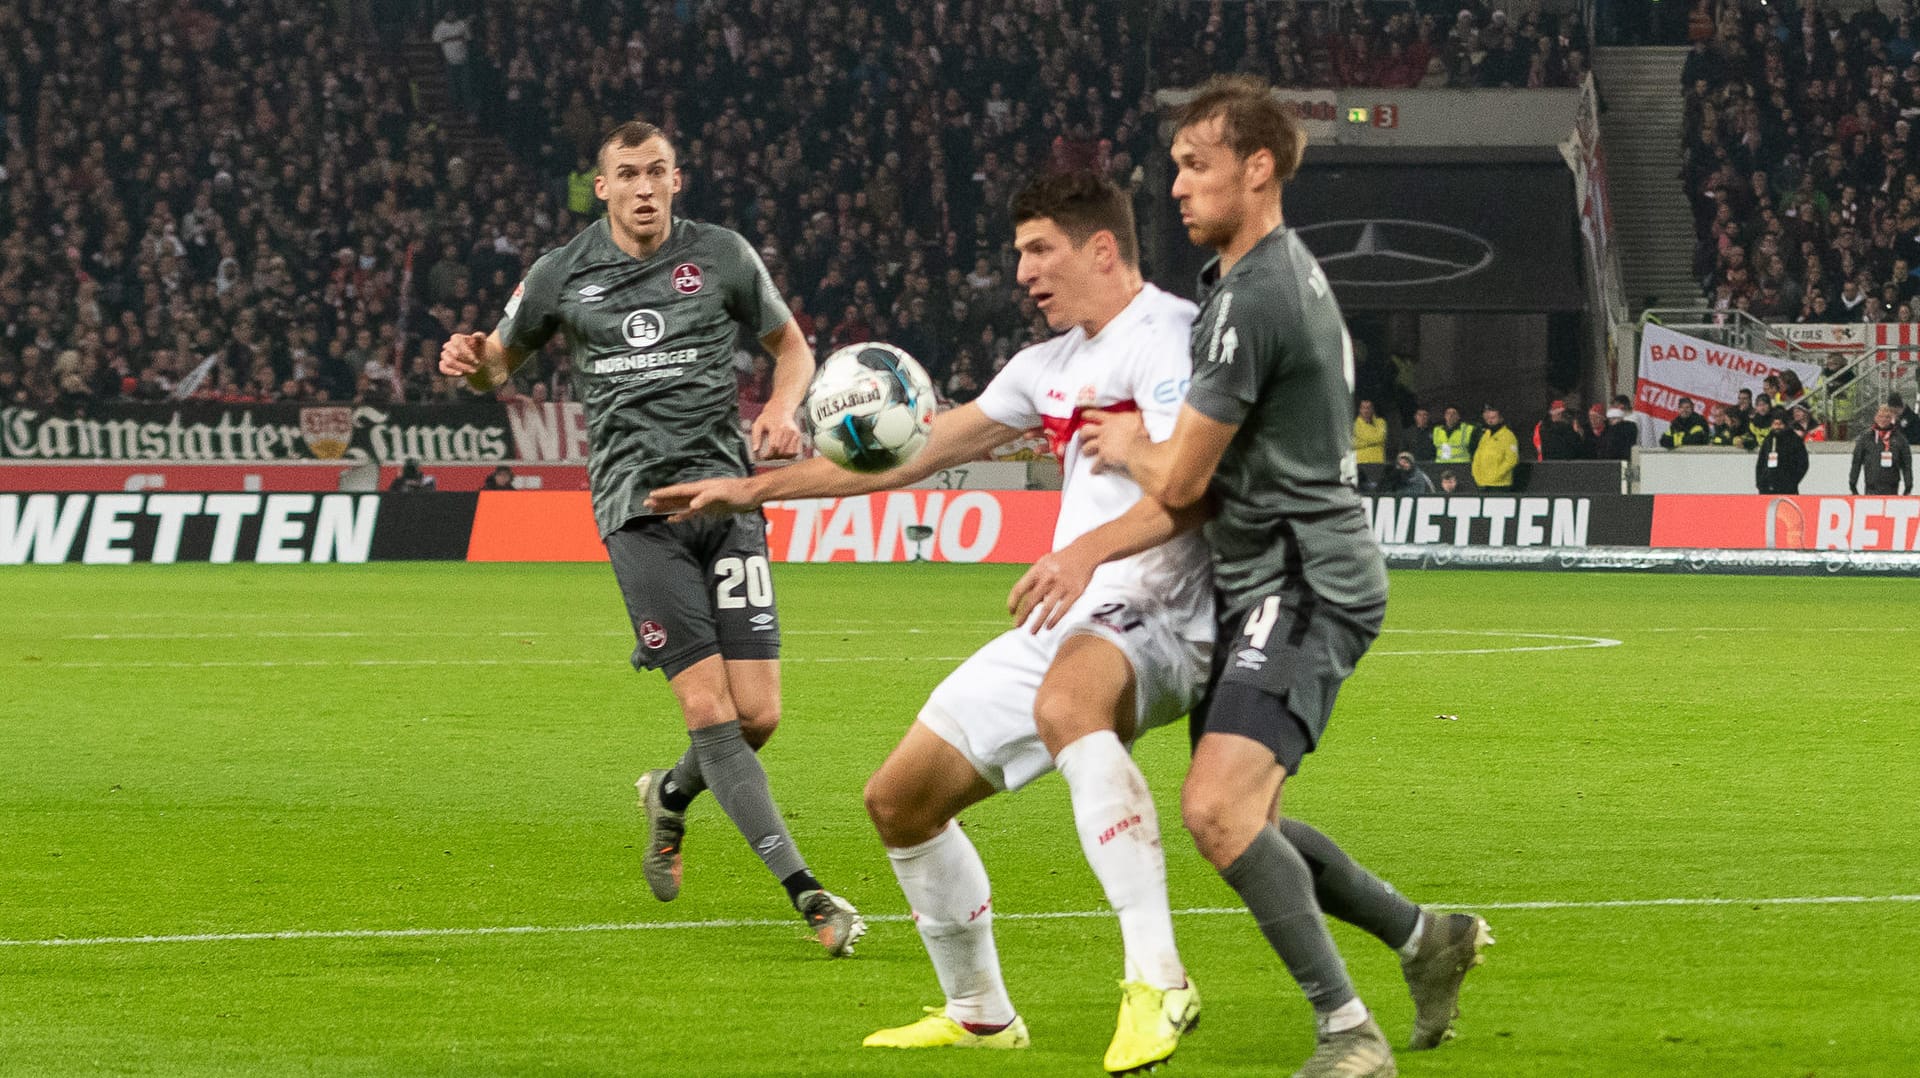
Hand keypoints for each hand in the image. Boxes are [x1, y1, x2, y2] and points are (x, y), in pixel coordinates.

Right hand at [439, 332, 488, 377]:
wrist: (477, 359)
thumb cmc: (479, 349)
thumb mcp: (482, 343)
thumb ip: (480, 336)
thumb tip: (476, 335)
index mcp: (456, 338)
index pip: (457, 343)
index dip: (466, 352)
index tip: (476, 360)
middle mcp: (448, 346)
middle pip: (453, 354)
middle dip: (465, 362)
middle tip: (476, 367)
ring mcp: (445, 355)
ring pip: (448, 362)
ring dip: (461, 368)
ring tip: (473, 371)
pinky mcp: (444, 364)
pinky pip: (443, 368)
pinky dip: (450, 372)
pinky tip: (460, 374)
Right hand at [645, 477, 759, 521]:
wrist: (752, 495)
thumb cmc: (738, 492)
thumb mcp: (723, 494)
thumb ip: (707, 498)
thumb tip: (691, 505)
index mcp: (700, 487)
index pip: (679, 490)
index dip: (665, 493)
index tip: (651, 495)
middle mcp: (698, 494)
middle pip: (676, 497)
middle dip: (661, 500)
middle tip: (645, 503)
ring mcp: (702, 502)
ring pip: (680, 504)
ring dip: (668, 507)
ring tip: (653, 510)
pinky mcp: (708, 510)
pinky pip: (690, 513)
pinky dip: (680, 515)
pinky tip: (672, 518)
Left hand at [752, 398, 804, 459]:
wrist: (780, 409)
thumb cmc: (768, 417)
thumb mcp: (758, 424)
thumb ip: (755, 437)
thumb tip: (755, 450)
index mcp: (776, 427)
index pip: (774, 446)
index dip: (768, 454)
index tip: (763, 457)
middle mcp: (787, 431)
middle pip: (781, 451)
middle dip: (773, 457)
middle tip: (768, 457)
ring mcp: (794, 434)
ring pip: (788, 453)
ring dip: (781, 457)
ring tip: (775, 455)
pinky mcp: (798, 436)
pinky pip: (795, 451)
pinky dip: (789, 456)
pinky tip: (783, 454)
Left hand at [1007, 545, 1098, 633]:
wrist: (1085, 552)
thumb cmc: (1063, 559)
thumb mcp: (1044, 563)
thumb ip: (1035, 581)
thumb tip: (1029, 601)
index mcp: (1038, 569)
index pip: (1019, 588)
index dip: (1013, 602)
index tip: (1011, 611)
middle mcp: (1049, 577)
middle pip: (1031, 601)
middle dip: (1022, 616)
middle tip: (1017, 626)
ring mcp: (1062, 585)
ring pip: (1046, 608)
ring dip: (1037, 622)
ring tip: (1032, 631)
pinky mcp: (1075, 592)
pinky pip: (1062, 610)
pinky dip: (1054, 620)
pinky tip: (1048, 626)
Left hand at [1078, 408, 1145, 473]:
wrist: (1140, 450)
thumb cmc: (1142, 435)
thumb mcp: (1139, 419)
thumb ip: (1135, 413)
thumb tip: (1137, 408)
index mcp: (1112, 420)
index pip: (1095, 414)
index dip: (1087, 415)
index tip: (1084, 415)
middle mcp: (1104, 431)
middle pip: (1086, 431)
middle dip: (1083, 434)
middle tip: (1082, 436)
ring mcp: (1103, 445)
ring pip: (1087, 447)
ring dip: (1086, 450)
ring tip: (1086, 453)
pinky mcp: (1103, 457)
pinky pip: (1096, 464)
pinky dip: (1095, 468)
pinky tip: (1094, 470)